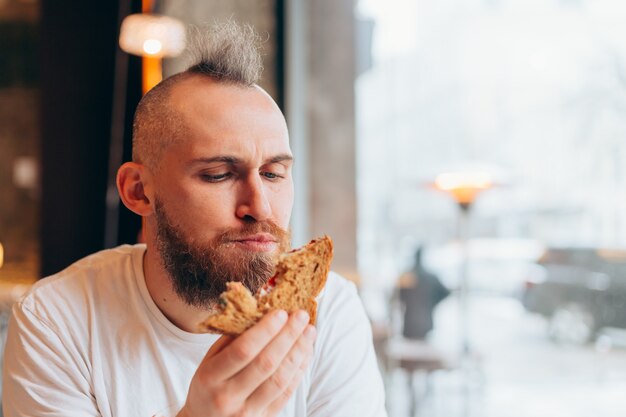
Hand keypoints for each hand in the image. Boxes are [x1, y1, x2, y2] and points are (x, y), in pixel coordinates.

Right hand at [177, 309, 316, 416]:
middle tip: (301, 316)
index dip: (265, 331)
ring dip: (299, 352)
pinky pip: (286, 393)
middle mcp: (228, 397)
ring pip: (280, 380)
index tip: (281, 312)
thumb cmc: (208, 385)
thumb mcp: (209, 361)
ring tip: (309, 332)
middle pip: (266, 364)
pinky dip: (299, 371)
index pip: (243, 351)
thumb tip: (262, 313)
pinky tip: (306, 353)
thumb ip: (231, 340)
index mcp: (210, 377)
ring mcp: (246, 412)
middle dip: (288, 336)